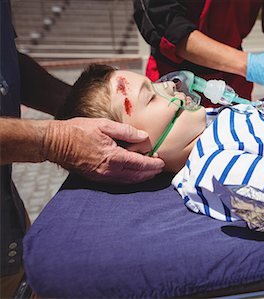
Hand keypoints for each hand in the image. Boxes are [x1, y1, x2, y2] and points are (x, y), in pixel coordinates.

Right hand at [44, 118, 164, 182]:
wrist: (56, 143)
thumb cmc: (79, 131)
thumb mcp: (105, 125)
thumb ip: (127, 132)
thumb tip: (144, 137)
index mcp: (114, 157)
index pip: (140, 164)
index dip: (153, 164)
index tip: (162, 162)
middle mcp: (110, 170)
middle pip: (137, 175)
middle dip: (150, 173)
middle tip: (160, 168)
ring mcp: (103, 176)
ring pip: (128, 181)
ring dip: (141, 177)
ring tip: (150, 172)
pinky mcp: (96, 178)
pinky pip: (119, 181)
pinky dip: (130, 179)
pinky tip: (134, 174)